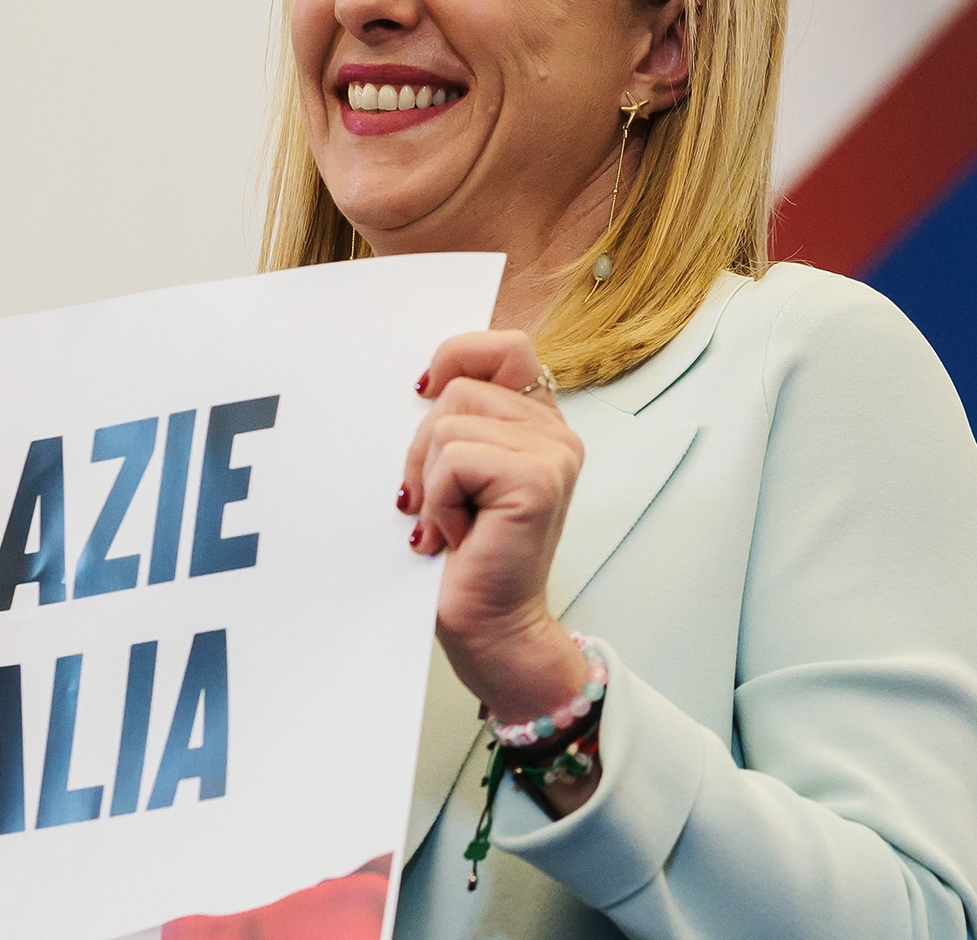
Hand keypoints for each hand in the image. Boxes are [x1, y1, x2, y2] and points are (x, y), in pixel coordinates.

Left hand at [401, 332, 593, 728]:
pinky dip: (440, 500)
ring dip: (431, 480)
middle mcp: (556, 433)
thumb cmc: (466, 557)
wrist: (489, 628)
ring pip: (450, 422)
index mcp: (539, 424)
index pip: (506, 347)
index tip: (422, 394)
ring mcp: (553, 454)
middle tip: (435, 501)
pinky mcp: (538, 480)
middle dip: (424, 446)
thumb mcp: (456, 473)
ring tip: (451, 522)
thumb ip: (458, 422)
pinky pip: (455, 458)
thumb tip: (420, 384)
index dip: (456, 357)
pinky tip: (458, 535)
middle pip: (460, 387)